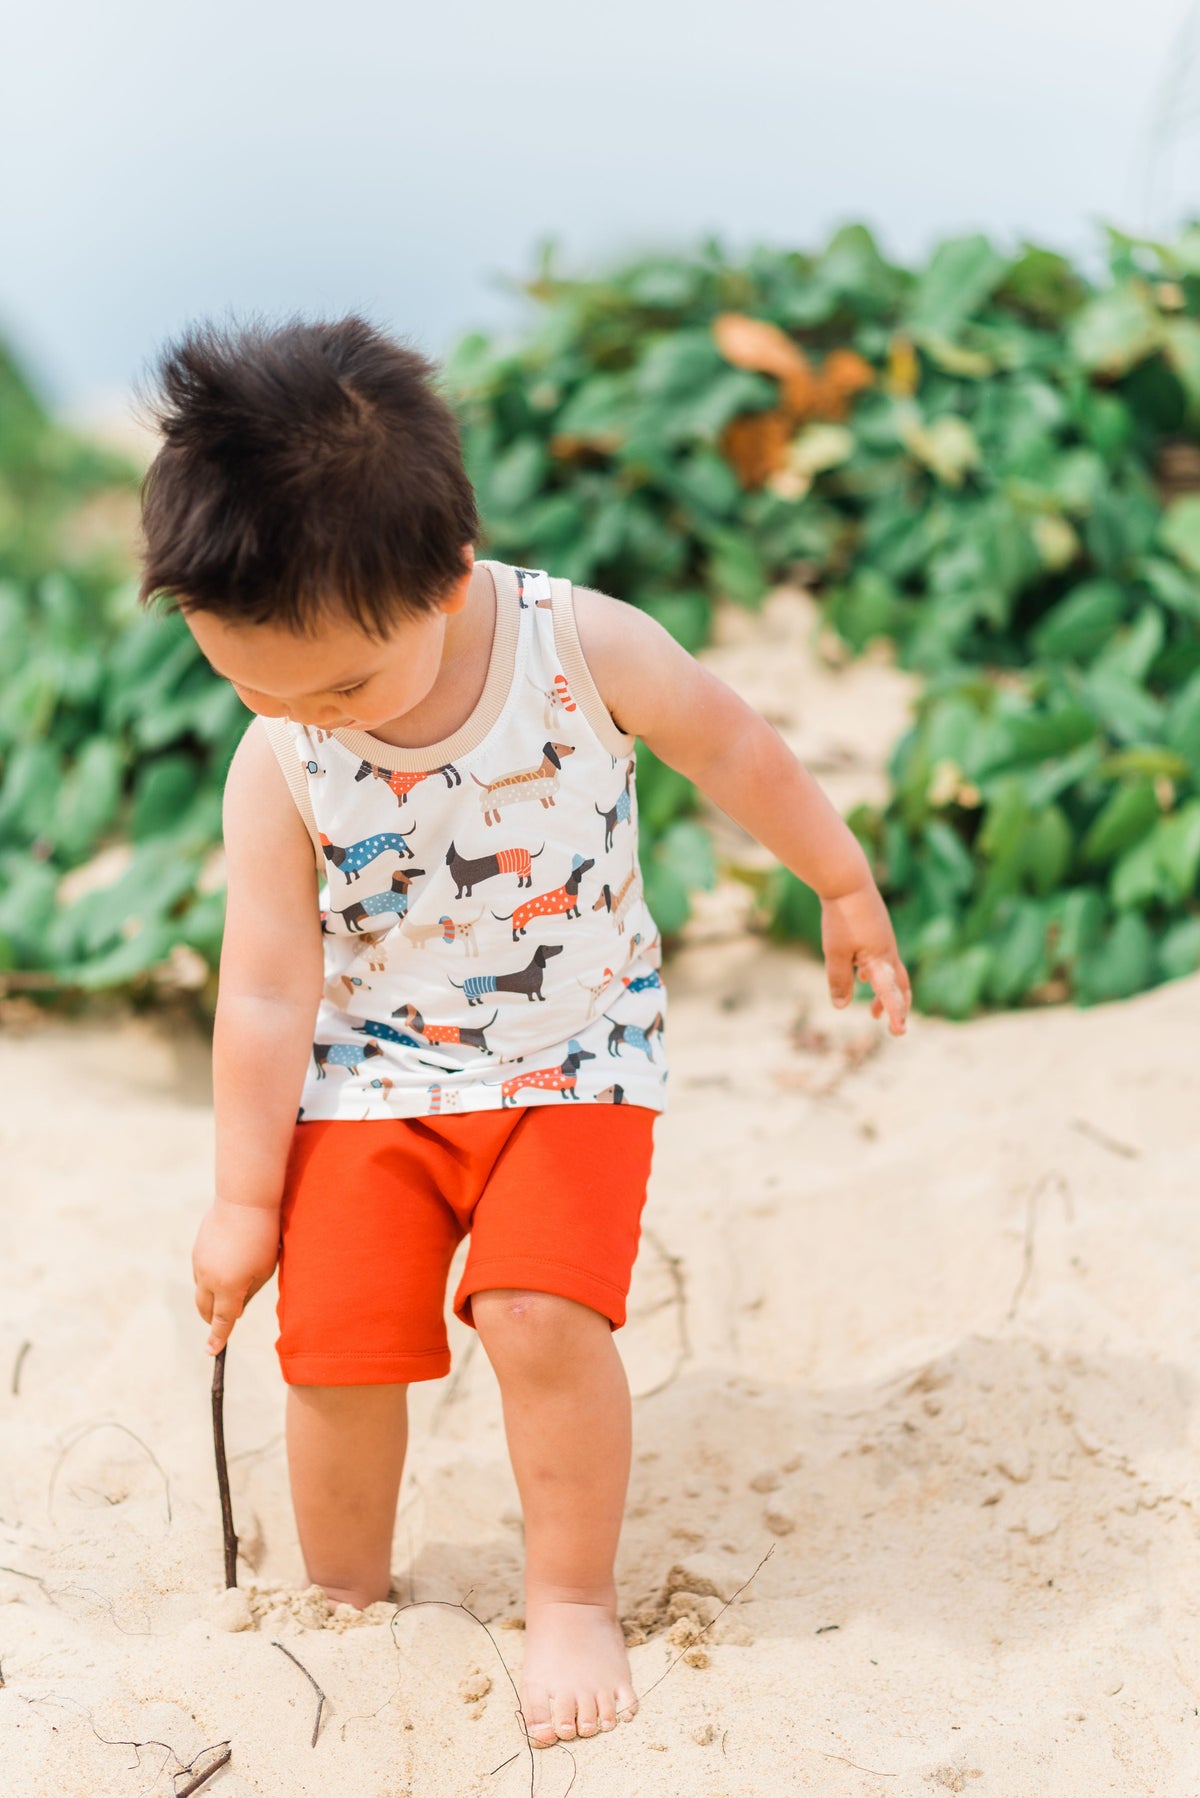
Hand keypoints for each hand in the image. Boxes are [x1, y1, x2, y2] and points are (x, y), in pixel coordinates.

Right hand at [193, 1200, 280, 1355]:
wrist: (244, 1199)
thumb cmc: (263, 1236)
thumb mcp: (264, 1269)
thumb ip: (248, 1293)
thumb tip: (236, 1307)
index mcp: (228, 1287)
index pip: (223, 1321)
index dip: (218, 1338)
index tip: (211, 1352)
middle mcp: (208, 1278)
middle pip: (206, 1309)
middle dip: (214, 1318)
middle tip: (225, 1321)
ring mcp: (199, 1262)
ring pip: (202, 1290)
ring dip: (213, 1296)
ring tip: (234, 1283)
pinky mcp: (197, 1249)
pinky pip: (201, 1272)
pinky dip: (211, 1277)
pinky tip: (227, 1263)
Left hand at [821, 881, 910, 1035]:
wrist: (848, 882)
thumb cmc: (842, 918)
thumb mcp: (835, 953)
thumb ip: (839, 980)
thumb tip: (842, 1006)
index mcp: (881, 960)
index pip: (891, 994)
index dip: (895, 1014)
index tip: (899, 1031)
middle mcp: (888, 952)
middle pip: (900, 986)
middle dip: (897, 1007)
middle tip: (893, 1026)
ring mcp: (885, 941)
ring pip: (892, 973)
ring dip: (887, 993)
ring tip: (874, 1010)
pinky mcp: (878, 931)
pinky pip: (883, 959)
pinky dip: (877, 974)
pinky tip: (861, 973)